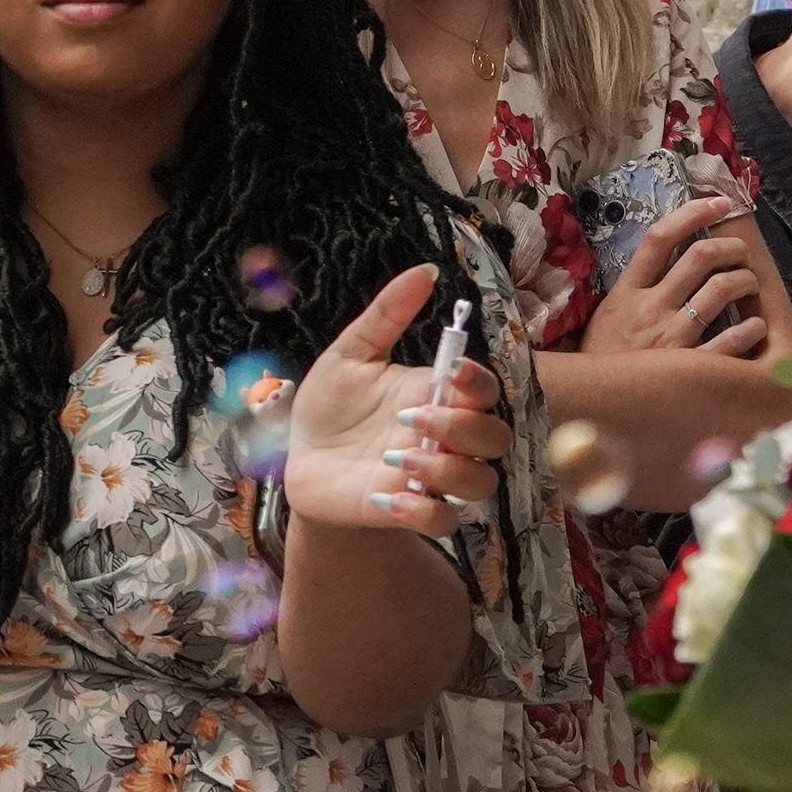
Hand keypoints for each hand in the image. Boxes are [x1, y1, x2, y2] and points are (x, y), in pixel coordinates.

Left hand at [282, 264, 511, 540]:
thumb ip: (386, 314)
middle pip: (495, 438)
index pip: (487, 391)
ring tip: (399, 457)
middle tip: (409, 419)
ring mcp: (429, 477)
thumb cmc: (330, 406)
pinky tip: (387, 495)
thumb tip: (425, 270)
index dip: (480, 383)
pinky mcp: (406, 509)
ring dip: (449, 471)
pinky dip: (424, 511)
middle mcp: (443, 439)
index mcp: (435, 396)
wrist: (296, 459)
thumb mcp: (349, 354)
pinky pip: (443, 521)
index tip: (454, 373)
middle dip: (463, 429)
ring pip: (480, 482)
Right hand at [588, 194, 777, 359]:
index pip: (660, 238)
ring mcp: (673, 337)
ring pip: (723, 289)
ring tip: (749, 284)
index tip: (718, 204)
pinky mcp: (693, 368)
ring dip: (746, 280)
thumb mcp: (608, 317)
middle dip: (731, 247)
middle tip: (740, 252)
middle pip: (700, 257)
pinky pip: (734, 338)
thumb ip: (636, 289)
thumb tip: (670, 255)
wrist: (590, 409)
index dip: (693, 213)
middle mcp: (650, 308)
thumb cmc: (605, 362)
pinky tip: (754, 327)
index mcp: (627, 292)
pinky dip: (752, 327)